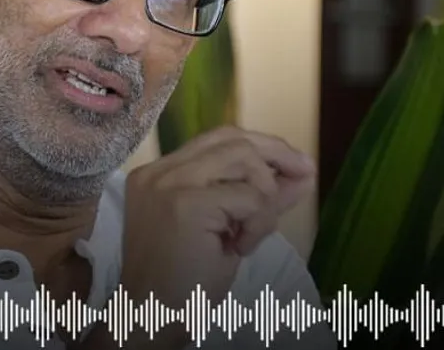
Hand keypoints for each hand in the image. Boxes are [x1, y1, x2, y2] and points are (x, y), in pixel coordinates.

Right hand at [82, 126, 315, 349]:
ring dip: (263, 196)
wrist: (151, 317)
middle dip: (277, 154)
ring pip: (243, 158)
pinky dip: (258, 223)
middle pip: (232, 138)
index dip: (261, 145)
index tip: (295, 163)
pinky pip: (249, 197)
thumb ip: (258, 197)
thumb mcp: (225, 230)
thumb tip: (302, 173)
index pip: (217, 139)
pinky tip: (239, 249)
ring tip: (249, 233)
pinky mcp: (185, 202)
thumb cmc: (184, 281)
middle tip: (305, 175)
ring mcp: (169, 183)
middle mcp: (160, 170)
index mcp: (160, 173)